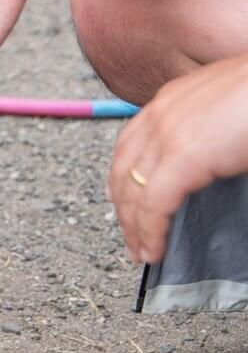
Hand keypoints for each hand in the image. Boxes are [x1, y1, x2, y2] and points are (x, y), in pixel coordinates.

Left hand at [108, 54, 247, 263]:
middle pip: (124, 170)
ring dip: (133, 227)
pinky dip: (150, 231)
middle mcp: (160, 114)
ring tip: (140, 251)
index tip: (126, 205)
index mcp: (170, 101)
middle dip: (124, 209)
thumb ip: (208, 138)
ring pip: (133, 191)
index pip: (130, 146)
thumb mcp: (228, 115)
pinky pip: (154, 203)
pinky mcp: (183, 156)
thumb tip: (208, 167)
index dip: (124, 179)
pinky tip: (153, 250)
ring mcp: (168, 133)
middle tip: (130, 237)